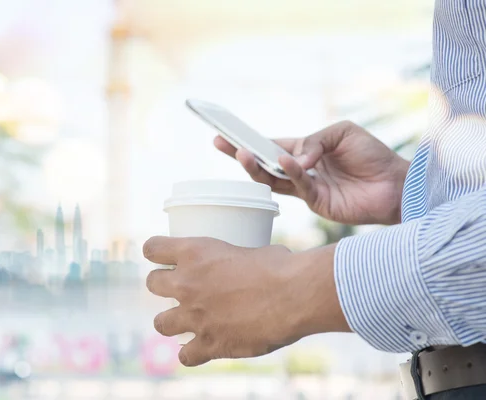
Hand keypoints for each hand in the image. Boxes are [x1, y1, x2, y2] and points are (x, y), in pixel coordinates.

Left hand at [143, 236, 349, 366]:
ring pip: (160, 323)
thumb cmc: (281, 267)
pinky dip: (192, 354)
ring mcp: (195, 316)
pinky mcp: (209, 344)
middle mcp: (187, 284)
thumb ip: (237, 260)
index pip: (152, 248)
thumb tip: (249, 266)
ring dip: (171, 321)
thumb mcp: (252, 250)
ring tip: (186, 321)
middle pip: (152, 283)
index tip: (161, 255)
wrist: (294, 296)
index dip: (155, 251)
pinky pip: (185, 356)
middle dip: (163, 285)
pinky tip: (202, 348)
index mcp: (194, 252)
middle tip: (179, 288)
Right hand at [215, 121, 409, 224]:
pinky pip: (299, 186)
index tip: (227, 132)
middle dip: (241, 154)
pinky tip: (286, 161)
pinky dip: (291, 172)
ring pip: (273, 179)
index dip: (251, 140)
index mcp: (305, 151)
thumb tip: (294, 158)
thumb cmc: (372, 154)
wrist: (397, 183)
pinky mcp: (317, 203)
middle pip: (264, 163)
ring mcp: (307, 188)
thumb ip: (315, 141)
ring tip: (243, 154)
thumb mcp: (342, 133)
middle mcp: (301, 170)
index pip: (271, 145)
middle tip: (220, 144)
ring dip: (257, 167)